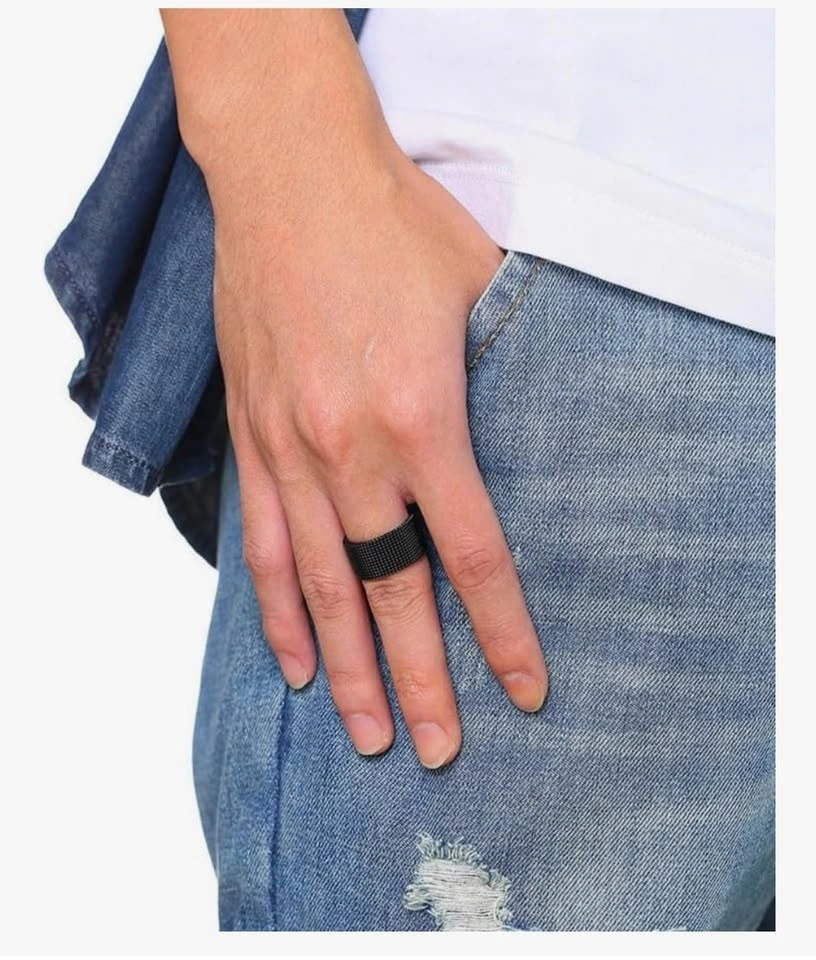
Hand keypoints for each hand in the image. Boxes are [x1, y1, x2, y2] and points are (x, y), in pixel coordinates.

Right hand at [211, 152, 548, 768]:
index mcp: (422, 417)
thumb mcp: (479, 293)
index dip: (501, 632)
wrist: (290, 175)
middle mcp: (351, 450)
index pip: (472, 555)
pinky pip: (262, 544)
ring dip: (347, 668)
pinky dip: (277, 611)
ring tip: (365, 734)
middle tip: (436, 751)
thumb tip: (533, 428)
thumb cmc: (390, 225)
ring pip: (320, 587)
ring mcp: (291, 449)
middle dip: (420, 681)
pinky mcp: (252, 437)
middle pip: (392, 593)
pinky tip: (295, 661)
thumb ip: (505, 375)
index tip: (524, 690)